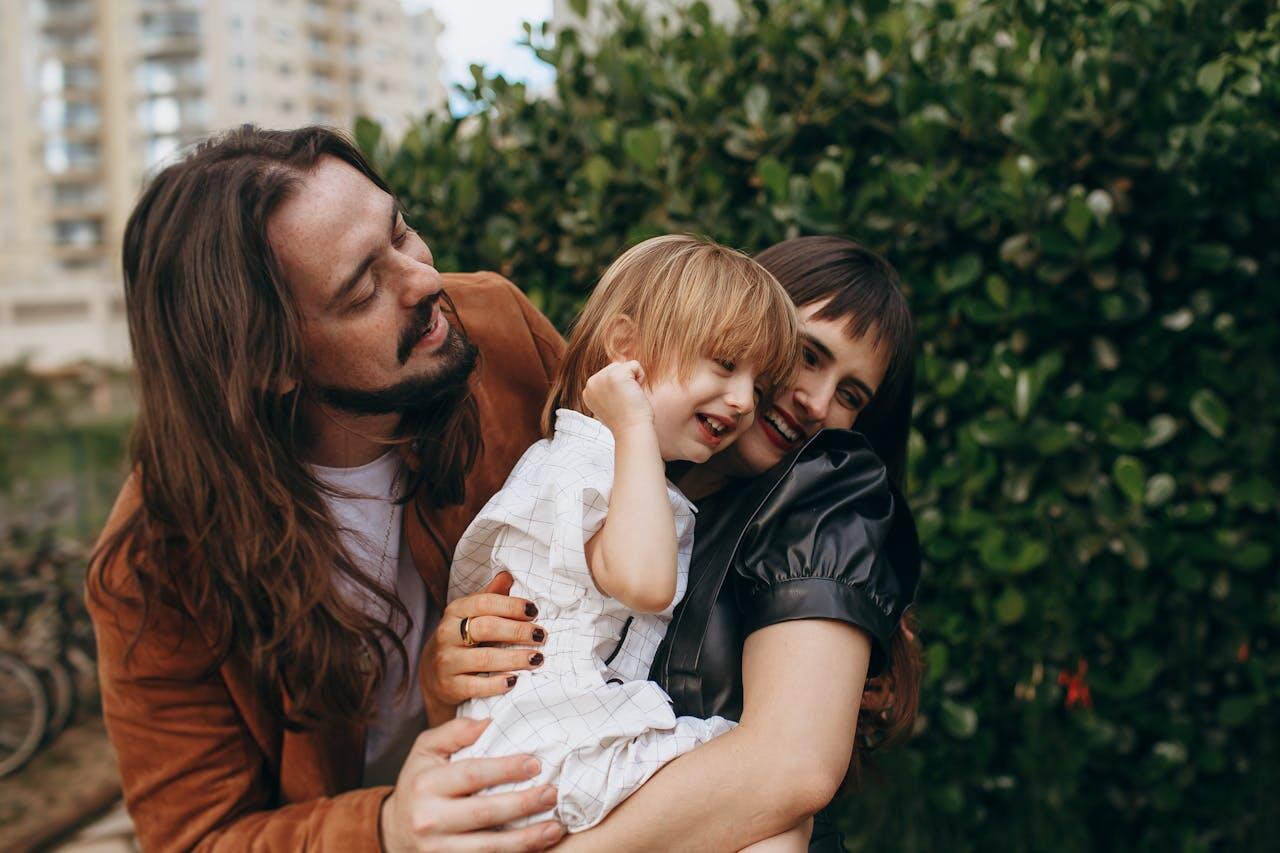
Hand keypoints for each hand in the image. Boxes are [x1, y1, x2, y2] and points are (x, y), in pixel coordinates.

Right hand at [380, 717, 564, 851]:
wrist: (394, 830)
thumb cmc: (419, 782)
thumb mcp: (426, 749)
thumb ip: (455, 732)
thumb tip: (489, 721)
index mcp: (426, 784)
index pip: (472, 774)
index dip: (506, 769)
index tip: (535, 764)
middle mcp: (429, 818)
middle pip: (484, 813)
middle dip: (523, 804)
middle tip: (552, 794)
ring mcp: (438, 848)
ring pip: (488, 847)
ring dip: (526, 839)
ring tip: (555, 828)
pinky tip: (537, 846)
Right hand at [422, 572, 547, 726]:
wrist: (433, 674)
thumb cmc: (462, 638)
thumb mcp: (471, 614)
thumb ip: (490, 596)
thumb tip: (508, 575)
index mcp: (455, 611)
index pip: (484, 602)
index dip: (511, 605)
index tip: (534, 611)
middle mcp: (447, 634)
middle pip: (486, 628)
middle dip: (517, 631)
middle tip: (541, 635)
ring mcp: (447, 661)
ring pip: (484, 659)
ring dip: (514, 658)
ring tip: (537, 658)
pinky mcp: (450, 686)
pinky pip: (476, 686)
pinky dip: (497, 684)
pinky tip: (515, 681)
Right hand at [582, 360, 653, 434]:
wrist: (632, 431)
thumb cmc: (627, 421)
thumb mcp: (610, 403)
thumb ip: (609, 388)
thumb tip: (619, 368)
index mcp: (588, 391)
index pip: (608, 376)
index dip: (619, 389)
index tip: (619, 405)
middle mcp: (591, 383)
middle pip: (615, 368)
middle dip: (626, 382)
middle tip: (625, 401)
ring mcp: (602, 378)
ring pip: (624, 366)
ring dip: (633, 380)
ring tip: (630, 397)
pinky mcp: (615, 375)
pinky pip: (635, 365)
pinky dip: (641, 377)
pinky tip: (635, 393)